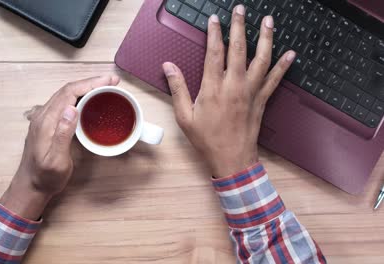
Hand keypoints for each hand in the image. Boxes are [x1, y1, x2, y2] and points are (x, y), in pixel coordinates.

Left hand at [0, 75, 119, 219]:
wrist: (30, 186)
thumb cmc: (45, 177)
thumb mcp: (56, 160)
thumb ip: (63, 134)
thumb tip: (71, 108)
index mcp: (46, 121)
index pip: (69, 93)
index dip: (90, 84)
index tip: (108, 81)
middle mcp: (43, 115)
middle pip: (68, 89)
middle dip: (91, 82)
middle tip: (112, 81)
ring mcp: (44, 118)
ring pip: (66, 94)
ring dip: (86, 87)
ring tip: (105, 86)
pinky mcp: (47, 123)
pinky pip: (64, 102)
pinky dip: (80, 96)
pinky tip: (89, 99)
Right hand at [162, 5, 294, 177]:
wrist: (232, 159)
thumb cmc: (207, 140)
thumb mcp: (184, 116)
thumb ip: (177, 88)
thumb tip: (168, 66)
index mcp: (212, 88)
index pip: (214, 53)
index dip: (214, 33)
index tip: (215, 19)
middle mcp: (234, 86)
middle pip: (238, 49)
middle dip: (239, 26)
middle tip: (240, 9)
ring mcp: (250, 92)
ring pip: (261, 59)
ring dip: (265, 38)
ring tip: (268, 21)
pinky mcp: (262, 100)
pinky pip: (275, 79)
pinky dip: (284, 65)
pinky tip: (291, 53)